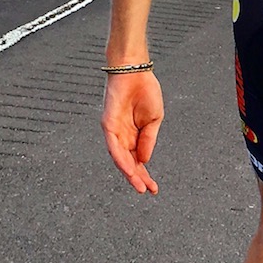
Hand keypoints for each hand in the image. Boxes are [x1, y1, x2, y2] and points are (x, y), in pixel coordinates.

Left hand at [101, 71, 164, 194]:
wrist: (135, 71)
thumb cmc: (145, 91)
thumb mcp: (154, 120)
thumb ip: (149, 140)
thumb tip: (145, 160)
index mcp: (135, 136)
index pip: (139, 161)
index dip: (145, 175)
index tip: (153, 189)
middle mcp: (123, 136)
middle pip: (129, 163)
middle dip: (137, 178)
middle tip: (146, 191)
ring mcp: (114, 132)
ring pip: (120, 158)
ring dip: (129, 173)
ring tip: (138, 185)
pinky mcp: (108, 125)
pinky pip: (113, 146)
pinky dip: (120, 158)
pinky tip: (128, 169)